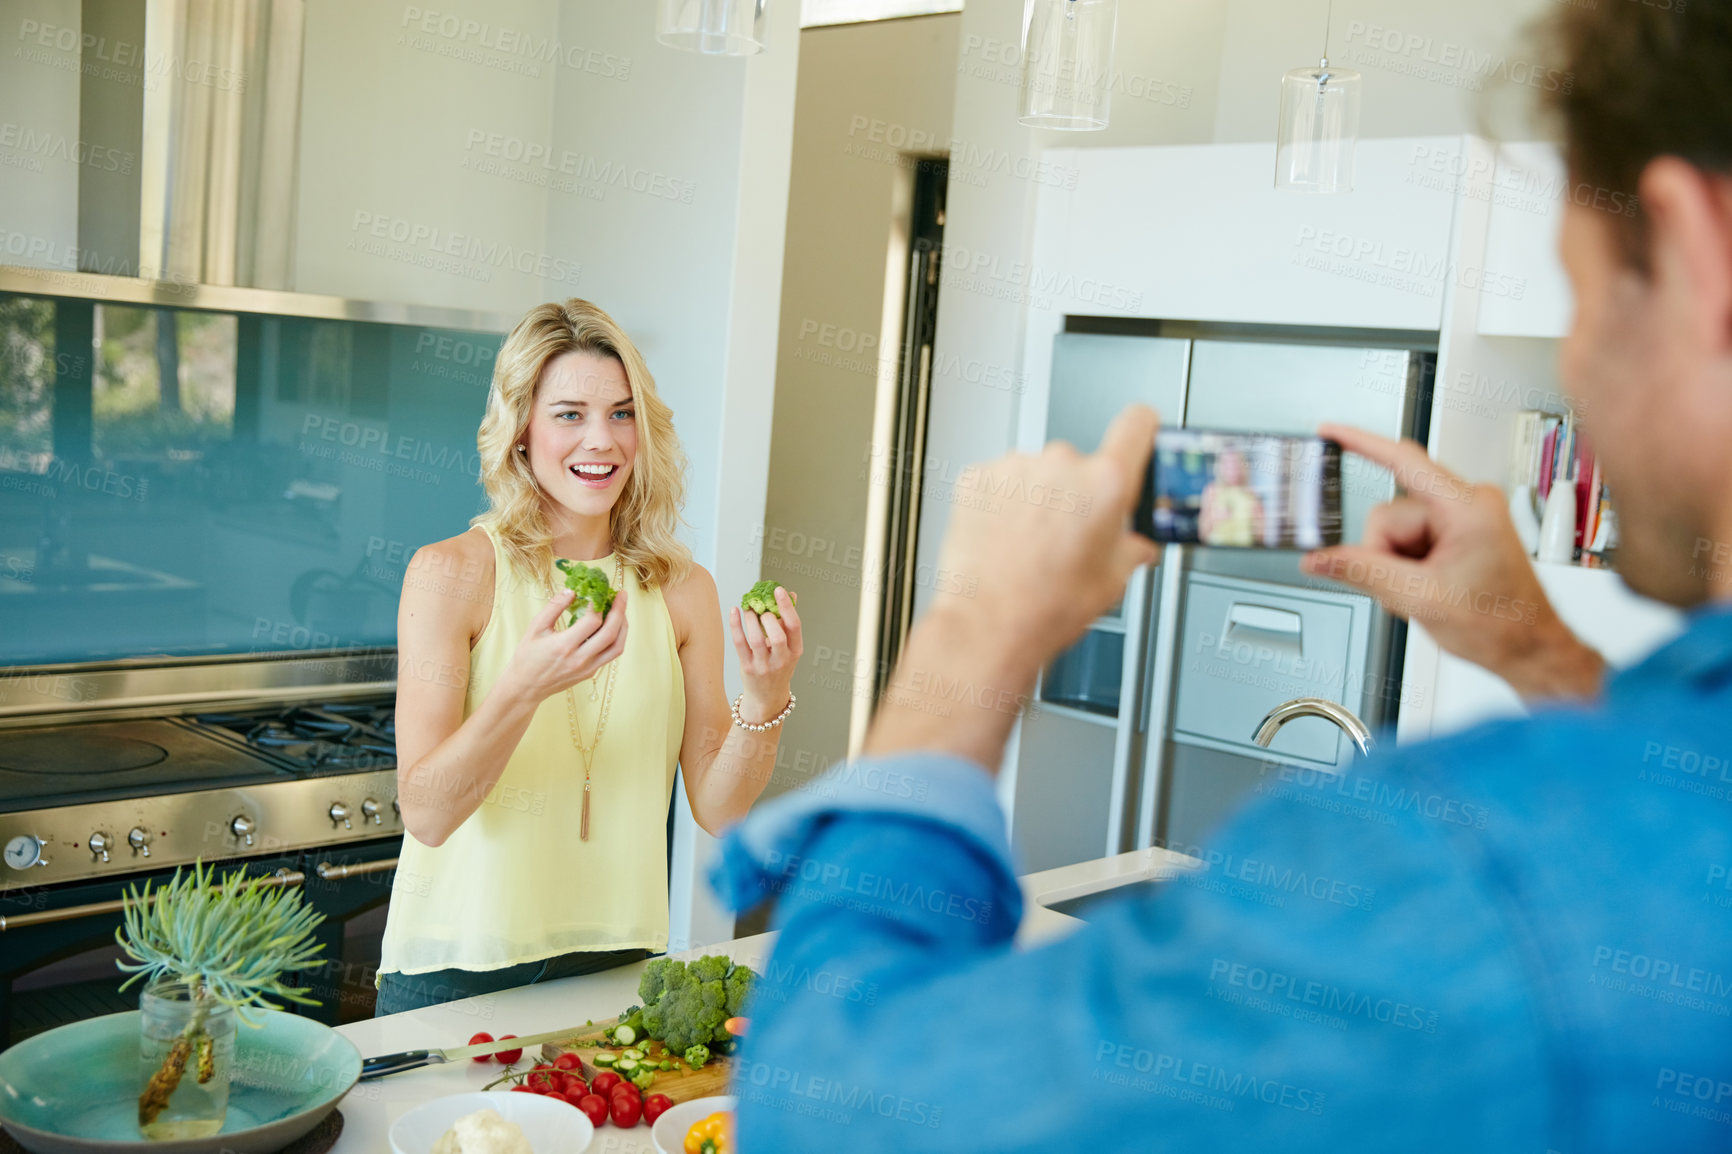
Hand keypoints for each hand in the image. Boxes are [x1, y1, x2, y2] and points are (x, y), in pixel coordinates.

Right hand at [501, 587, 629, 702]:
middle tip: (622, 594)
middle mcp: (580, 659)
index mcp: (564, 646)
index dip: (598, 604)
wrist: (526, 686)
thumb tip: (572, 590)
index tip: (599, 590)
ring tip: (622, 609)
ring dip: (623, 626)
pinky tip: (612, 625)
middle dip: (620, 611)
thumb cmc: (528, 655)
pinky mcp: (591, 672)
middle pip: (610, 633)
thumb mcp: (535, 627)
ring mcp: (588, 668)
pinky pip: (610, 654)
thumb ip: (554, 607)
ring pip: (617, 646)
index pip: (592, 622)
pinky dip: (616, 638)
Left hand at [730, 587, 802, 720]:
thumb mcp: (789, 648)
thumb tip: (790, 595)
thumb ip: (788, 622)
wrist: (767, 697)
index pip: (795, 626)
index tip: (778, 590)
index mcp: (795, 651)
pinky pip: (740, 644)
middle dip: (768, 616)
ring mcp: (764, 666)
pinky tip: (734, 612)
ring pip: (757, 639)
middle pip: (777, 635)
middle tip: (762, 606)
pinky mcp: (748, 668)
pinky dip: (736, 626)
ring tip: (749, 607)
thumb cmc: (778, 666)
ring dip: (751, 619)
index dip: (787, 606)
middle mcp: (782, 660)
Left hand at [929, 406, 1162, 673]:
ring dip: (1037, 498)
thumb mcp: (1112, 582)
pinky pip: (999, 479)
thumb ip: (1131, 548)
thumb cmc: (1045, 607)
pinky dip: (1002, 502)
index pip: (1137, 424)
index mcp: (1105, 483)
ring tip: (1029, 543)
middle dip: (1078, 492)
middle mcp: (1061, 464)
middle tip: (1068, 534)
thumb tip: (1136, 544)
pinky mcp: (977, 476)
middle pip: (1080, 462)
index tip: (1137, 437)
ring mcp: (1015, 467)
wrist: (988, 623)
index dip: (1141, 431)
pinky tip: (1004, 537)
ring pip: (1037, 473)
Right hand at [1301, 423, 1603, 699]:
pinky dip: (1406, 567)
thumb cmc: (1500, 623)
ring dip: (1396, 565)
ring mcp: (1463, 518)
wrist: (1526, 646)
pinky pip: (1408, 541)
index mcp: (1468, 508)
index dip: (1361, 443)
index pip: (1404, 462)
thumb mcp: (1420, 599)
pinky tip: (1427, 585)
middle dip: (1385, 555)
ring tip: (1424, 591)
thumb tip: (1320, 559)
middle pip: (1390, 514)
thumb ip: (1362, 572)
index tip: (1331, 431)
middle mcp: (1468, 504)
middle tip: (1406, 588)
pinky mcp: (1456, 532)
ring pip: (1394, 531)